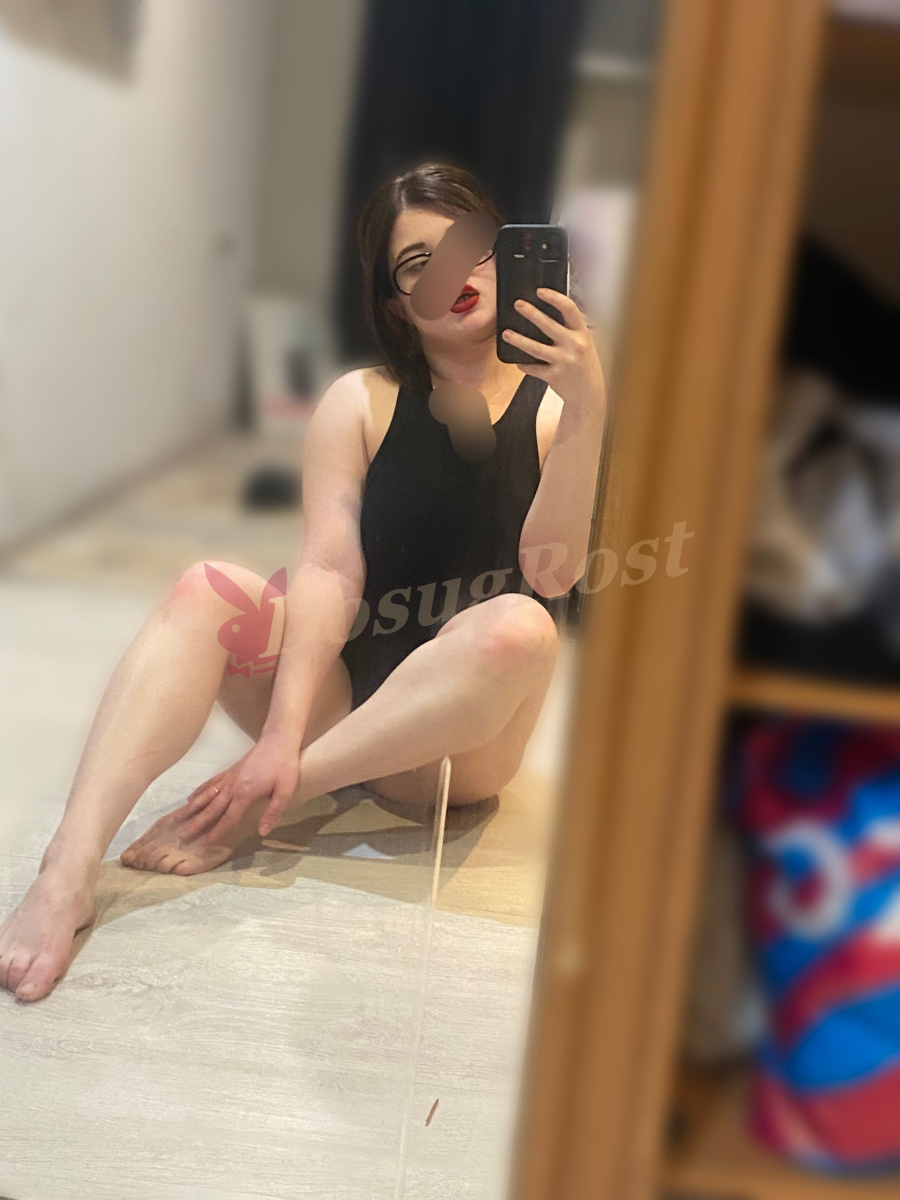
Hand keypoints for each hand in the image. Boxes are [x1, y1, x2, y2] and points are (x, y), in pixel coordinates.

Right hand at [173, 734, 300, 842]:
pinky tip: (191, 796)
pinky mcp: (230, 770)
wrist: (278, 740)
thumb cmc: (284, 765)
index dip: (217, 831)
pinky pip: (211, 782)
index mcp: (245, 794)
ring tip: (178, 818)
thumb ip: (273, 812)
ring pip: (207, 795)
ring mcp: (229, 777)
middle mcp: (233, 786)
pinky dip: (200, 790)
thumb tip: (262, 832)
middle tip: (183, 835)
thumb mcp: (285, 791)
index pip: (228, 817)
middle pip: (211, 808)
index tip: (205, 843)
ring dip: (192, 807)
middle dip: (197, 823)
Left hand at [501, 288, 605, 415]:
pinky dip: (524, 365)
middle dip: (531, 313)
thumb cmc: (584, 365)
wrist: (590, 394)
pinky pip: (533, 368)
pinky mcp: (554, 376)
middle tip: (518, 304)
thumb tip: (544, 315)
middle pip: (548, 325)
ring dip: (518, 340)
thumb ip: (570, 330)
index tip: (540, 291)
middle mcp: (574, 345)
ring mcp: (564, 361)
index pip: (569, 309)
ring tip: (506, 333)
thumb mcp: (584, 343)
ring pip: (535, 348)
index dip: (554, 297)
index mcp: (582, 333)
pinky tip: (518, 362)